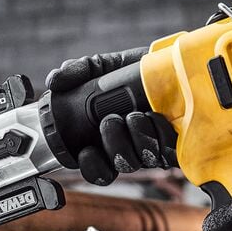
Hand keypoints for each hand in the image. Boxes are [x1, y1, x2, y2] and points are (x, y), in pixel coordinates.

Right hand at [46, 48, 174, 185]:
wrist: (169, 60)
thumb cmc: (132, 69)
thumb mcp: (101, 66)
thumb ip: (77, 71)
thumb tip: (54, 80)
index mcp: (106, 139)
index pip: (96, 169)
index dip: (92, 167)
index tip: (87, 150)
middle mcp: (130, 148)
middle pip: (119, 167)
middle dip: (115, 147)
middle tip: (113, 121)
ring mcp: (154, 148)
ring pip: (144, 161)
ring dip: (138, 139)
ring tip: (138, 115)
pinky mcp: (177, 143)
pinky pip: (169, 152)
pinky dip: (161, 135)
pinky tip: (157, 117)